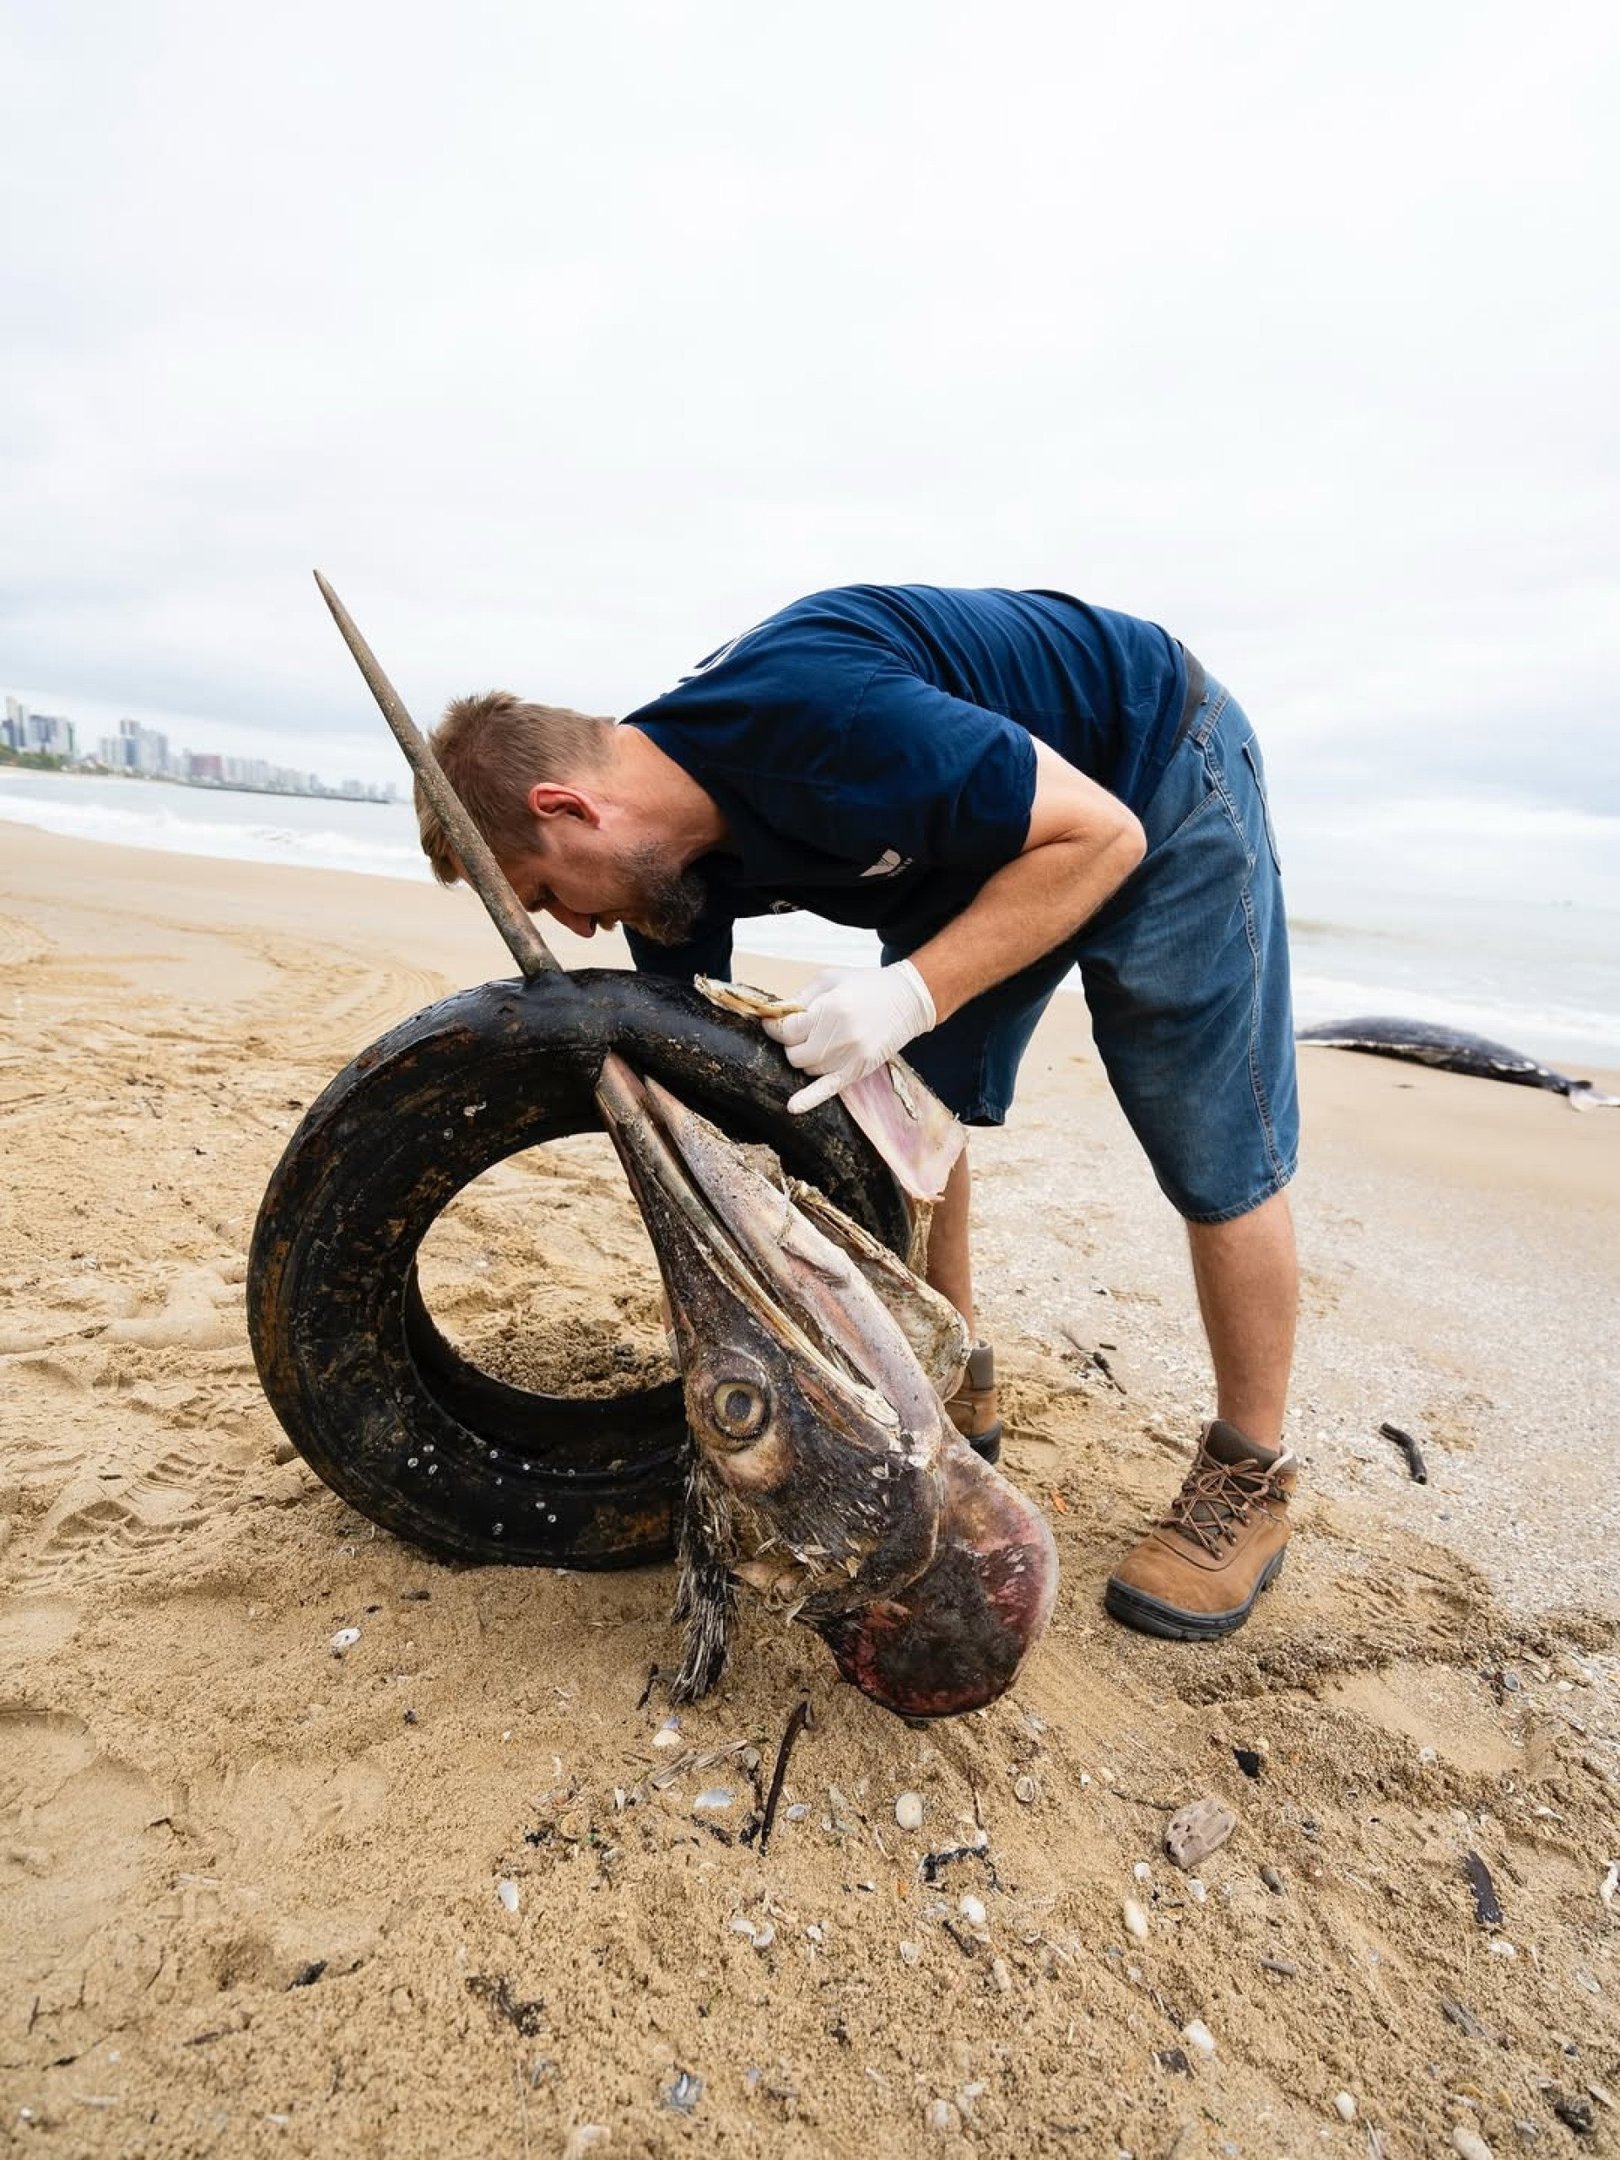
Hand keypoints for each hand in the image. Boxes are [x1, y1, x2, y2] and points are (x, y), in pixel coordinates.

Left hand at [762, 961, 935, 1112]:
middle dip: (790, 1042)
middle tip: (799, 1029)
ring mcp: (851, 1057)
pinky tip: (793, 1107)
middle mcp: (840, 1037)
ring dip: (805, 1057)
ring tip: (819, 1040)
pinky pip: (828, 1089)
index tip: (774, 1022)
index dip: (775, 1027)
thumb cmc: (868, 985)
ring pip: (808, 1069)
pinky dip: (809, 1099)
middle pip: (794, 1054)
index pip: (787, 1031)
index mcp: (832, 1009)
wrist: (908, 1000)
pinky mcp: (859, 1070)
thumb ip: (800, 998)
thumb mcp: (830, 979)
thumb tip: (774, 1015)